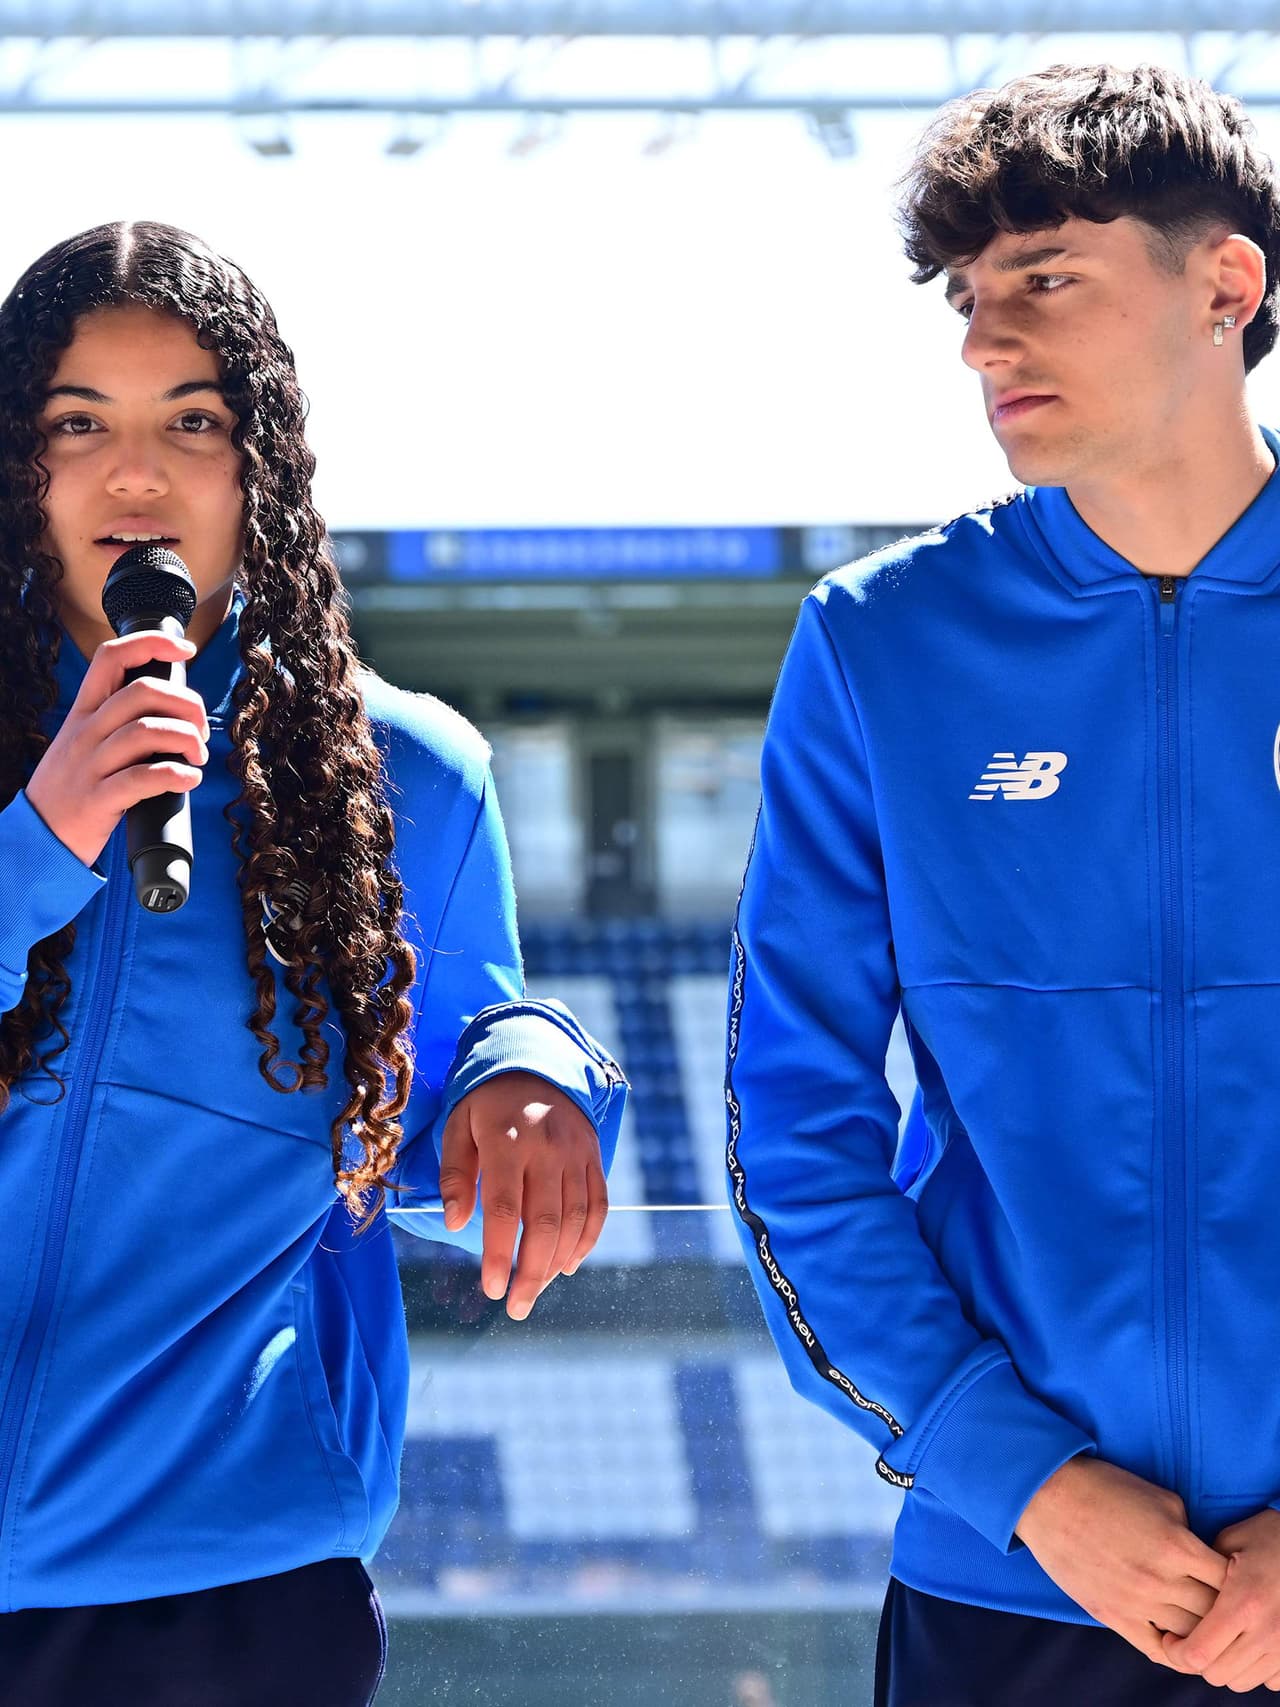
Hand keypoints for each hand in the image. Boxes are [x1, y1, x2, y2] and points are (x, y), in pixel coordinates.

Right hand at [25, 629, 208, 869]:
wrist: (37, 836)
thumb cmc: (73, 788)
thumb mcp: (84, 743)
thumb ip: (117, 722)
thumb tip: (174, 710)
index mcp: (84, 713)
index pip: (110, 657)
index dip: (151, 643)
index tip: (186, 650)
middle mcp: (85, 732)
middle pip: (142, 691)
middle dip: (186, 704)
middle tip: (200, 731)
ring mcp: (90, 766)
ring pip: (146, 731)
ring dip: (186, 740)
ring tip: (197, 758)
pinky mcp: (98, 801)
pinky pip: (143, 778)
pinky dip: (176, 775)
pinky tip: (189, 780)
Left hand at [438, 1070, 607, 1318]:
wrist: (536, 1063)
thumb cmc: (488, 1103)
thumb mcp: (458, 1126)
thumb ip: (455, 1174)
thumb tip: (453, 1222)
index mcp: (507, 1141)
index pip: (503, 1209)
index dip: (498, 1254)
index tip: (491, 1289)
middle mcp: (547, 1148)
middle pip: (544, 1223)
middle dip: (531, 1272)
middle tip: (517, 1306)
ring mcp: (576, 1153)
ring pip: (575, 1219)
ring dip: (558, 1262)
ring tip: (538, 1289)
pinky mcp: (593, 1157)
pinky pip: (597, 1205)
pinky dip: (588, 1239)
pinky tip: (569, 1264)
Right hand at [1014, 1454, 1227, 1668]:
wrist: (1050, 1497)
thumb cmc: (1105, 1489)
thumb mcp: (1162, 1498)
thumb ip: (1189, 1532)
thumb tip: (1201, 1556)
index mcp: (1177, 1545)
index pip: (1228, 1581)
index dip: (1234, 1581)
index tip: (1228, 1577)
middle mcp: (1161, 1579)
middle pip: (1213, 1612)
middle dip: (1220, 1607)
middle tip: (1215, 1600)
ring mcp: (1136, 1601)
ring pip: (1189, 1635)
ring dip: (1199, 1630)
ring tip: (1198, 1621)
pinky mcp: (1113, 1615)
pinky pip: (1155, 1649)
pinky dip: (1173, 1652)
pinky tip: (1176, 1641)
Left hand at [1159, 1509, 1279, 1690]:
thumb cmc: (1270, 1535)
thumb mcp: (1230, 1541)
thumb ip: (1204, 1572)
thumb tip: (1181, 1596)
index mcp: (1243, 1602)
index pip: (1199, 1652)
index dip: (1176, 1651)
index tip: (1171, 1636)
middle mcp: (1267, 1632)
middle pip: (1217, 1674)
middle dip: (1198, 1659)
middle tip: (1194, 1636)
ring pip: (1242, 1682)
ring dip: (1226, 1665)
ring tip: (1222, 1638)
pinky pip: (1268, 1681)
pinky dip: (1254, 1669)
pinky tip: (1248, 1642)